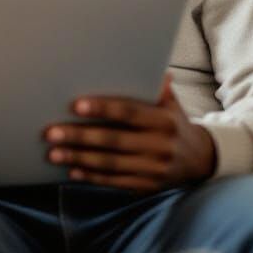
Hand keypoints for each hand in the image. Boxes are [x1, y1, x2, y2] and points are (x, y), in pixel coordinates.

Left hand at [42, 75, 216, 192]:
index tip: (75, 106)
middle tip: (50, 133)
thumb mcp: (171, 104)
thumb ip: (157, 88)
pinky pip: (116, 182)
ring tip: (53, 153)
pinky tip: (72, 171)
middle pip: (113, 140)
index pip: (129, 112)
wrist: (201, 159)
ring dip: (79, 159)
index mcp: (164, 120)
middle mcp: (160, 145)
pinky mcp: (148, 186)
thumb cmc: (174, 124)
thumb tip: (148, 66)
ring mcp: (155, 168)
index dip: (102, 108)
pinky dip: (92, 177)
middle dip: (79, 137)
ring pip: (111, 164)